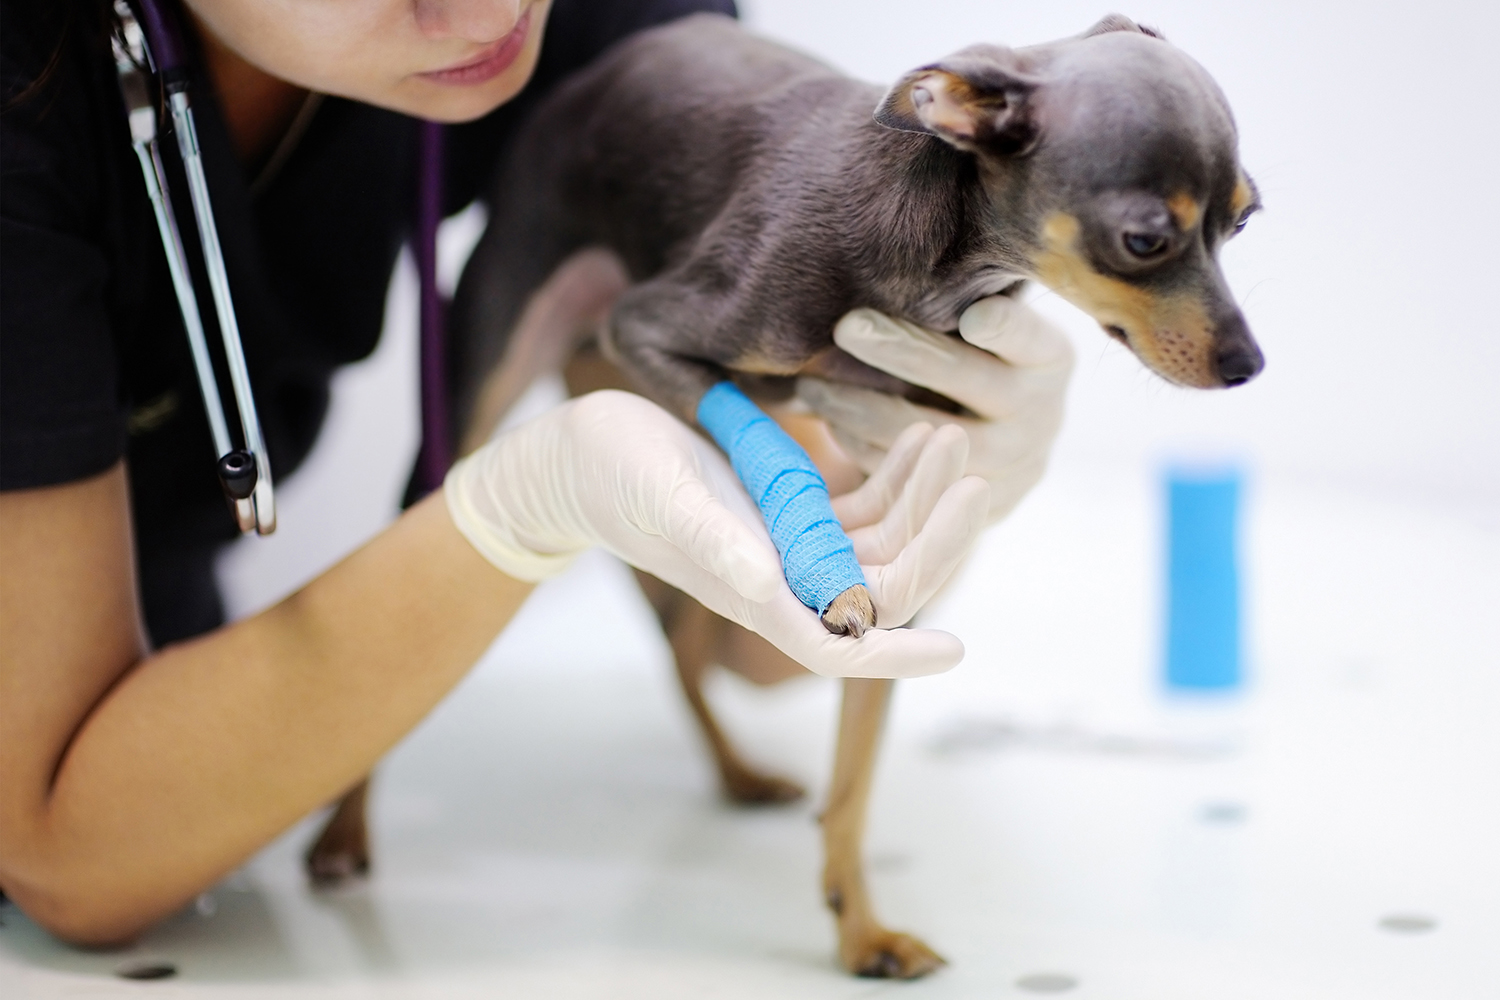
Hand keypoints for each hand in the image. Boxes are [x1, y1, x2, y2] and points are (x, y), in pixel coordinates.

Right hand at [445, 391, 989, 678]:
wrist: (581, 453)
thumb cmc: (615, 478)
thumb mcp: (670, 503)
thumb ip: (721, 548)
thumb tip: (773, 591)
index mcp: (755, 595)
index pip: (838, 645)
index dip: (896, 655)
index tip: (956, 650)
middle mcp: (781, 580)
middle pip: (879, 585)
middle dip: (933, 540)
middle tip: (976, 479)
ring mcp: (787, 546)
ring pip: (878, 542)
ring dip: (920, 498)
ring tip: (948, 436)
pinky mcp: (786, 510)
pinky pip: (857, 506)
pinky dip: (891, 476)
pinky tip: (913, 436)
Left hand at [798, 295, 1073, 521]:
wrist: (1007, 445)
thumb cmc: (983, 363)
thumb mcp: (990, 332)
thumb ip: (961, 306)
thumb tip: (887, 271)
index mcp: (1049, 358)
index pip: (1026, 337)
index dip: (1003, 329)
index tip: (974, 316)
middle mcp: (1039, 413)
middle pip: (963, 378)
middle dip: (899, 349)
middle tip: (846, 325)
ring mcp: (1010, 466)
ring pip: (924, 433)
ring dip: (859, 407)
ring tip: (809, 384)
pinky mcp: (972, 507)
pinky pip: (904, 476)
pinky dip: (860, 445)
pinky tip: (828, 421)